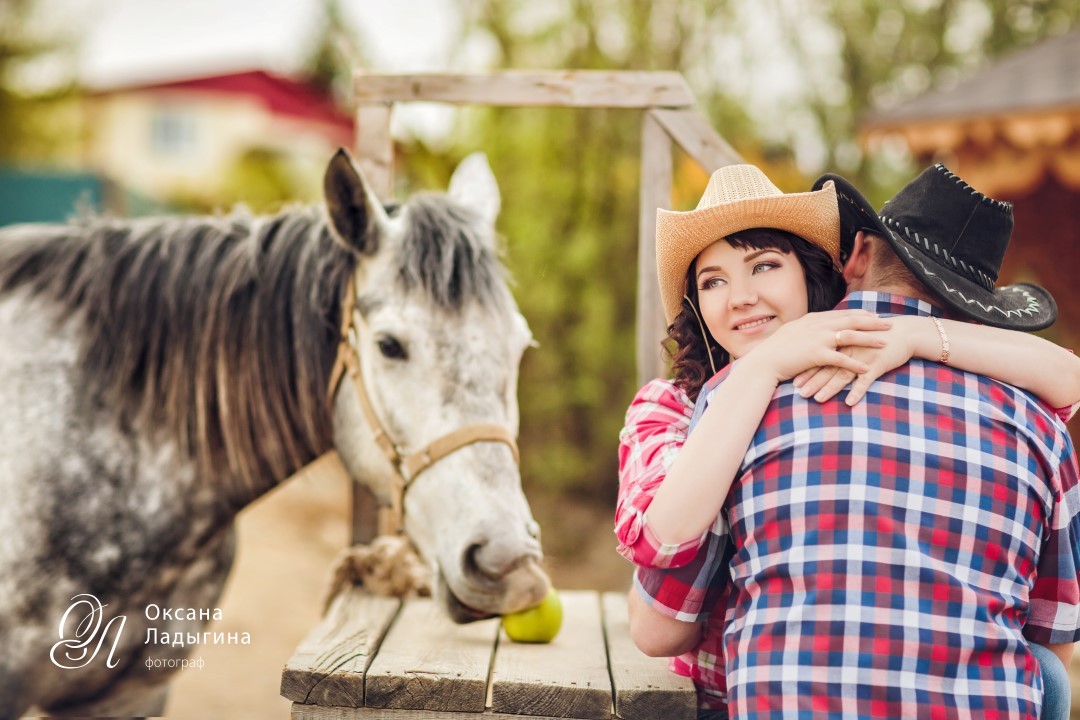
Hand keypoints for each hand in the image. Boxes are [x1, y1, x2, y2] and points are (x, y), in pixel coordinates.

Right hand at [752, 310, 891, 383]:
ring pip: (851, 336)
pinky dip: (856, 363)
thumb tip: (814, 327)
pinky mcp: (817, 354)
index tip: (874, 315)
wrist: (764, 361)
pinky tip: (867, 368)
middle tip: (889, 323)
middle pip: (852, 320)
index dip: (860, 314)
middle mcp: (818, 325)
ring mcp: (818, 339)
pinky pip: (842, 358)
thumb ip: (807, 328)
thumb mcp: (792, 332)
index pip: (842, 313)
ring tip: (885, 342)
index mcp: (814, 319)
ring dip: (870, 339)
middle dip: (872, 321)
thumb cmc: (775, 349)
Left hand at [793, 317, 921, 404]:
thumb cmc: (876, 336)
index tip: (791, 379)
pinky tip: (849, 402)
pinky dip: (858, 391)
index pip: (819, 356)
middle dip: (812, 380)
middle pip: (827, 367)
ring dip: (830, 388)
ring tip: (817, 399)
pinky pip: (866, 380)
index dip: (805, 368)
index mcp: (841, 341)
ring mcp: (862, 356)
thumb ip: (838, 344)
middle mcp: (849, 348)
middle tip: (799, 392)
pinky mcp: (877, 364)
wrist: (904, 332)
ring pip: (843, 374)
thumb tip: (820, 355)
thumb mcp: (855, 337)